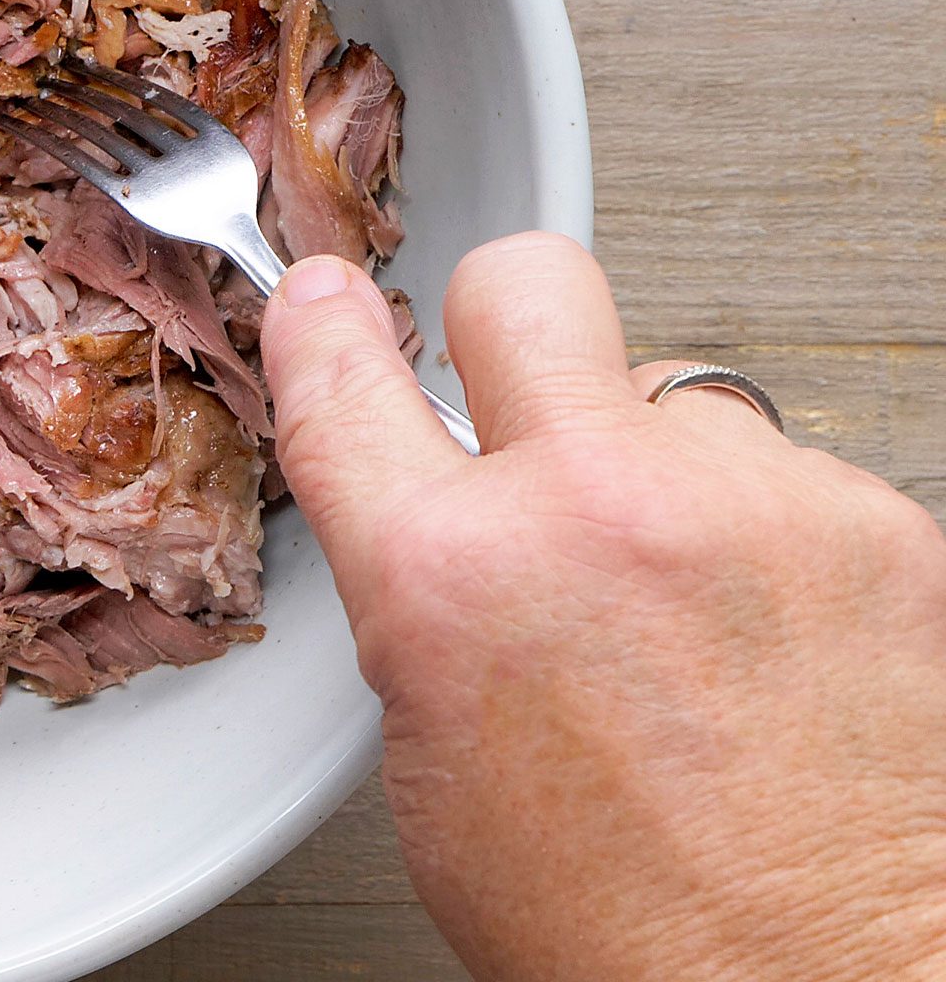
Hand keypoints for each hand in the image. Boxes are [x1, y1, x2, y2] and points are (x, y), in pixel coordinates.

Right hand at [260, 233, 945, 981]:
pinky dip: (768, 534)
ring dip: (660, 466)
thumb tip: (435, 508)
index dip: (323, 325)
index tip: (326, 301)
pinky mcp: (878, 526)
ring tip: (681, 598)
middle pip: (527, 284)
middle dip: (507, 322)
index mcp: (451, 578)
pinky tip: (765, 636)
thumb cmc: (632, 929)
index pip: (345, 377)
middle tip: (523, 393)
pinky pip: (787, 470)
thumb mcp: (435, 765)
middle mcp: (596, 507)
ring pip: (676, 393)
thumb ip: (423, 595)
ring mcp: (751, 502)